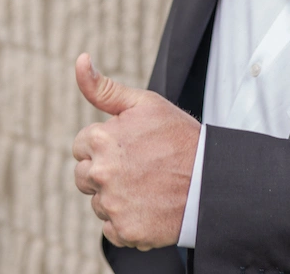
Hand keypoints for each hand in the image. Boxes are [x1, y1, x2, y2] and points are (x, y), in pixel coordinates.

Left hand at [72, 53, 200, 250]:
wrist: (209, 178)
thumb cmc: (177, 136)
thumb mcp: (144, 103)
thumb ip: (104, 87)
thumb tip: (80, 59)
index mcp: (101, 139)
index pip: (81, 146)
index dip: (105, 144)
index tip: (129, 145)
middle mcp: (101, 173)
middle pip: (83, 176)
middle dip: (105, 170)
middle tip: (139, 165)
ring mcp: (112, 204)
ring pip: (98, 202)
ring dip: (115, 196)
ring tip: (147, 184)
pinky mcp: (124, 231)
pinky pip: (111, 228)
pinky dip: (127, 219)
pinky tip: (150, 205)